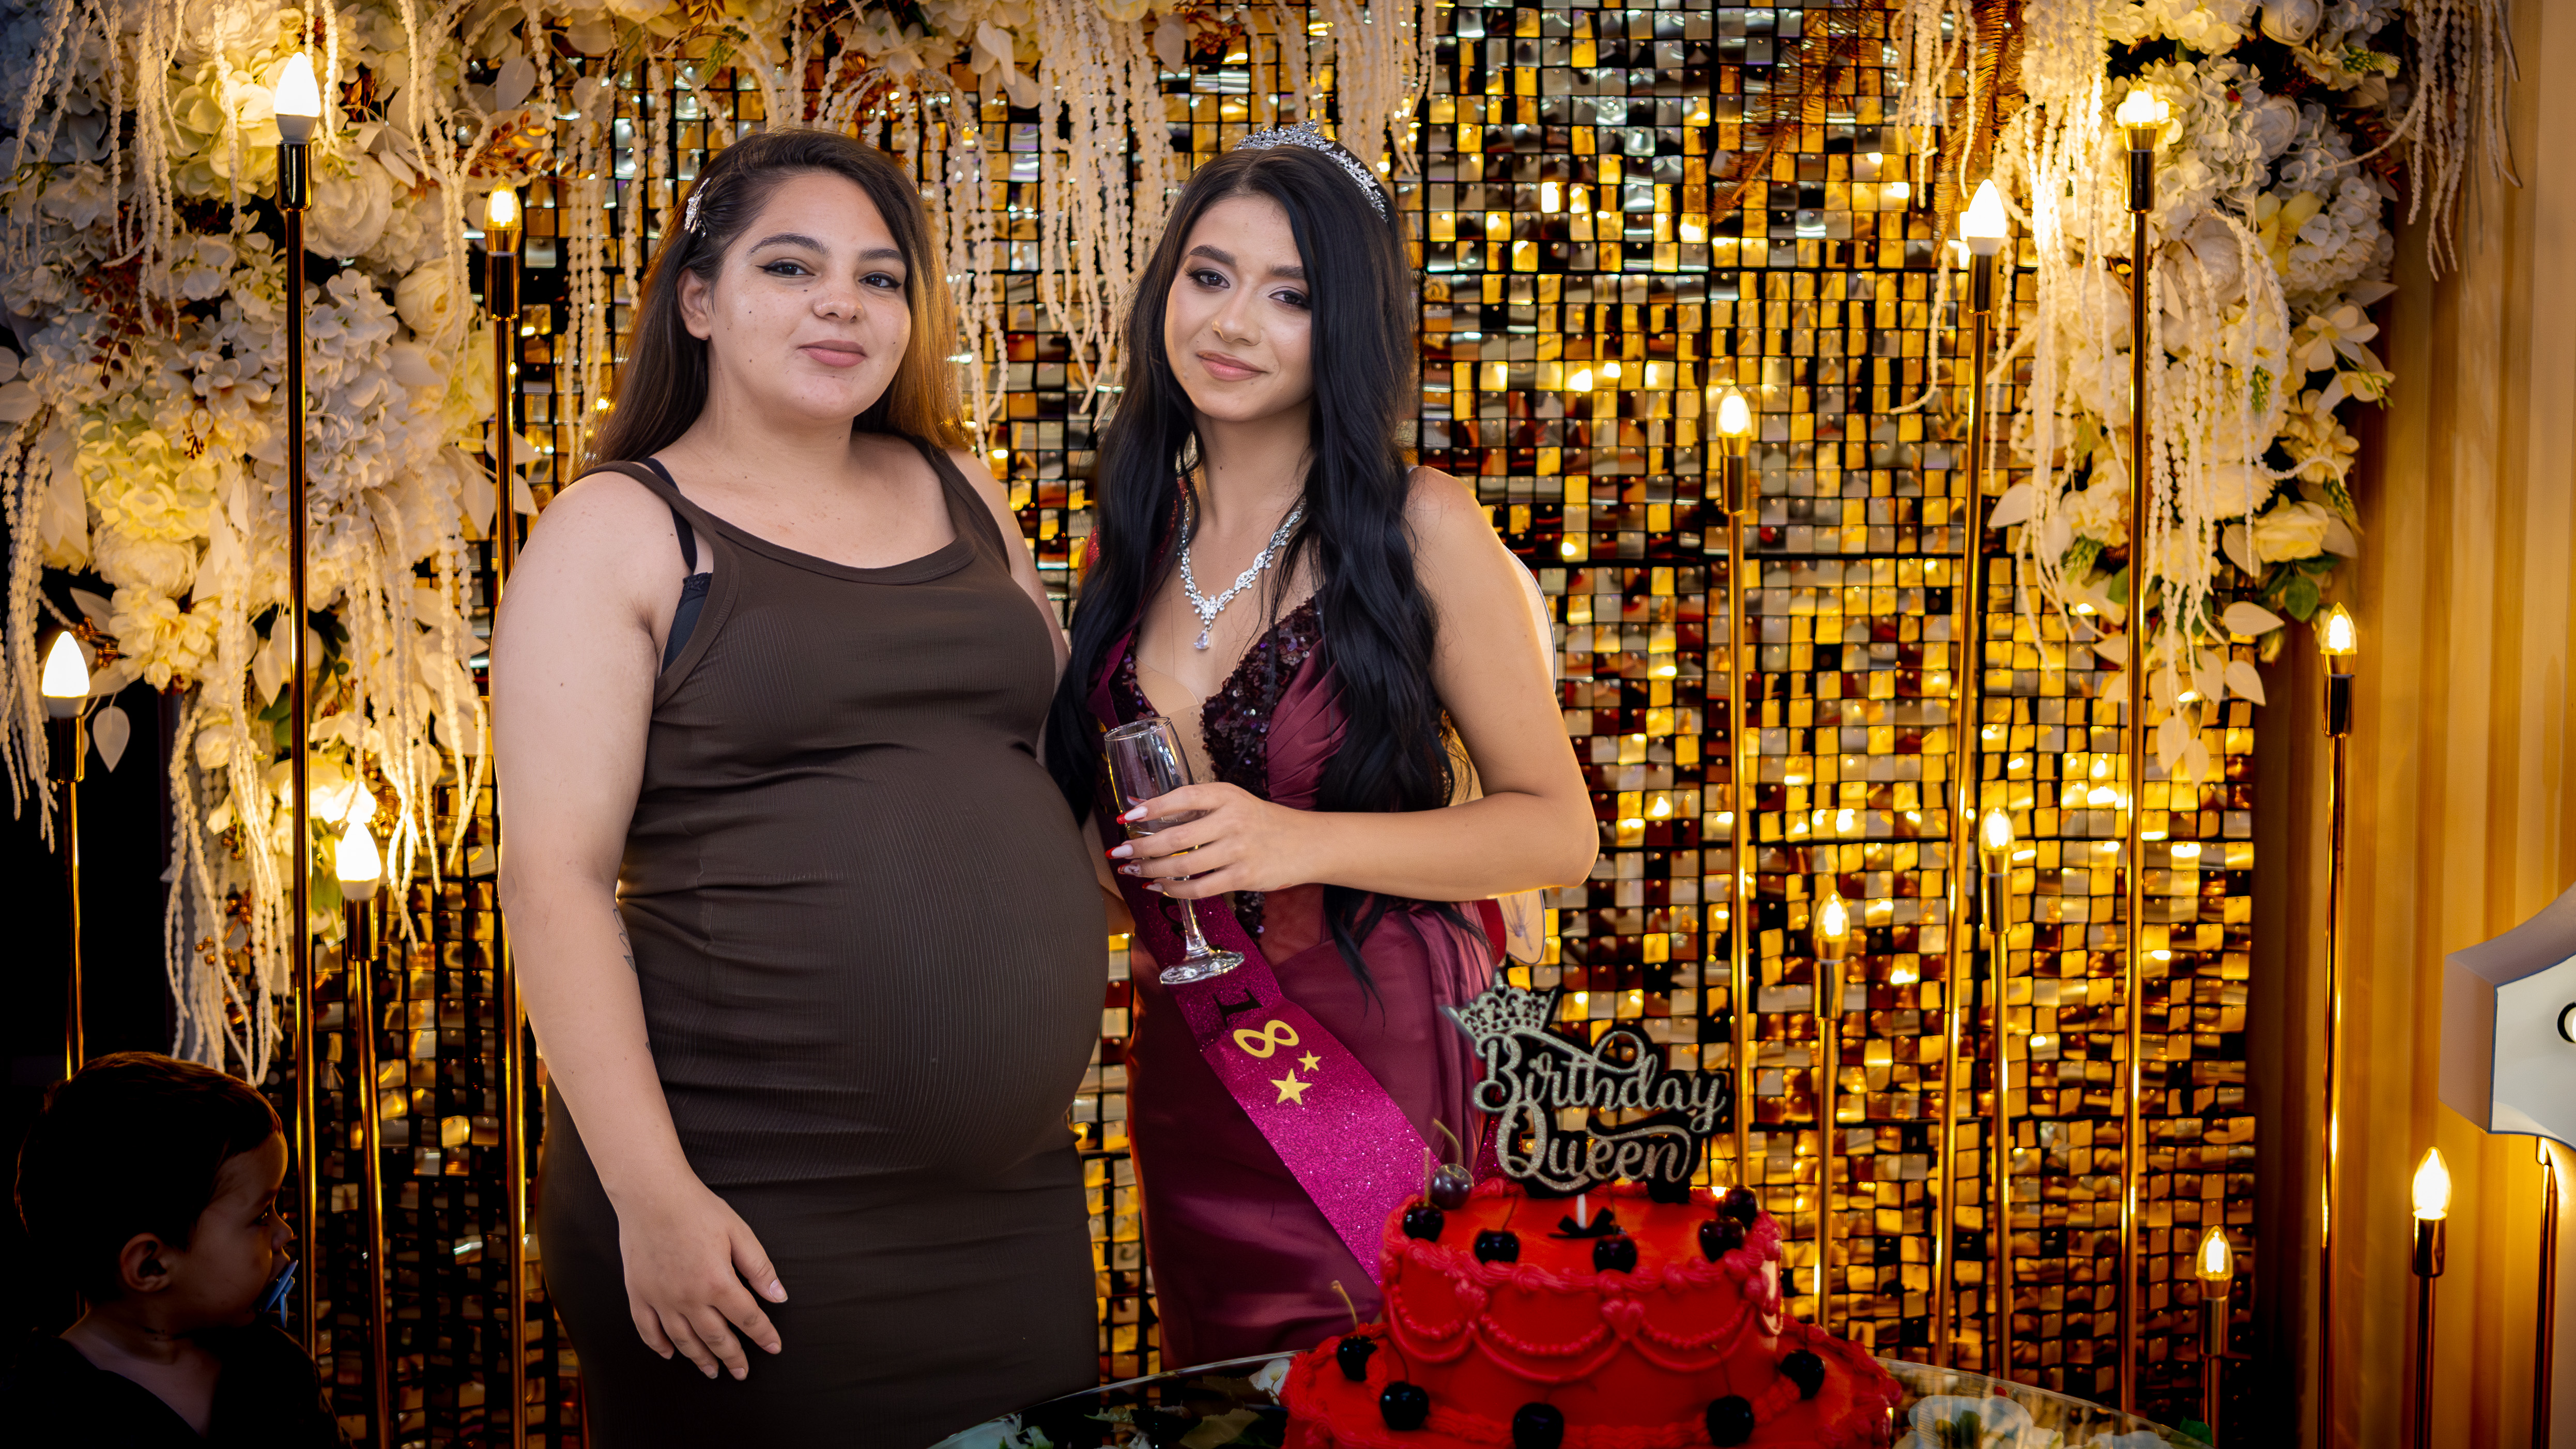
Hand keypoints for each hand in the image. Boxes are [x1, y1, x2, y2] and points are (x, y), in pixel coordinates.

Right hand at [613, 1177, 787, 1378]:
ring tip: (712, 1370)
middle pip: (717, 1338)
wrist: (651, 1195)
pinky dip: (659, 1346)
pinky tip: (669, 1353)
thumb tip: (778, 1296)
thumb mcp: (739, 1233)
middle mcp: (689, 1299)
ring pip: (683, 1341)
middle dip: (734, 1358)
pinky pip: (648, 1330)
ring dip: (700, 1359)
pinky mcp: (639, 1294)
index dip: (764, 1336)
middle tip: (742, 1372)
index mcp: (718, 1283)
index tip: (774, 1347)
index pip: (748, 1319)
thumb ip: (759, 1268)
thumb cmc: (697, 1210)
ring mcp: (661, 1299)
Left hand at [1109, 783, 1319, 898]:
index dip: (1151, 808)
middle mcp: (1232, 820)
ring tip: (1135, 871)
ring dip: (1153, 871)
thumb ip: (1194, 805)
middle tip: (1120, 852)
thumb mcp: (1232, 801)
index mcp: (1226, 795)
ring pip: (1184, 865)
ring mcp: (1239, 850)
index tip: (1127, 818)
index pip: (1182, 797)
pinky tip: (1161, 887)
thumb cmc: (1261, 821)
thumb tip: (1144, 808)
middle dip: (1142, 847)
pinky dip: (1175, 890)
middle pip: (1176, 837)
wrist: (1307, 843)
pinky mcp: (1244, 876)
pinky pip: (1200, 888)